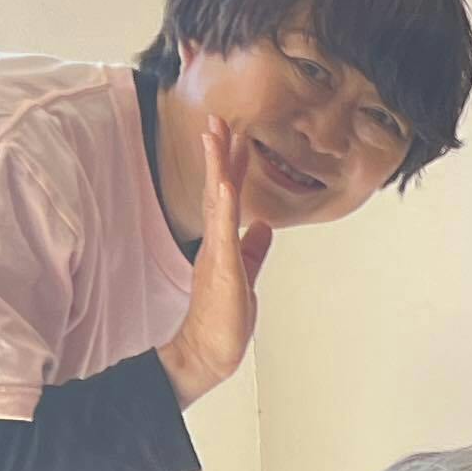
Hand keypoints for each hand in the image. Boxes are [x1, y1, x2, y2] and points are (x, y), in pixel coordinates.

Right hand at [161, 116, 278, 403]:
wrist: (209, 351)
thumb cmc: (223, 320)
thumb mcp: (245, 275)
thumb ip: (253, 250)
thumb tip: (262, 227)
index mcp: (222, 242)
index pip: (227, 196)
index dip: (231, 165)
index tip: (234, 135)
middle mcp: (216, 241)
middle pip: (217, 188)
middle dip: (219, 152)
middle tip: (218, 118)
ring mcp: (216, 252)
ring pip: (216, 201)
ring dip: (217, 166)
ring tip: (217, 135)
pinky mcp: (220, 268)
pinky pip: (222, 231)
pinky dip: (223, 205)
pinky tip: (224, 182)